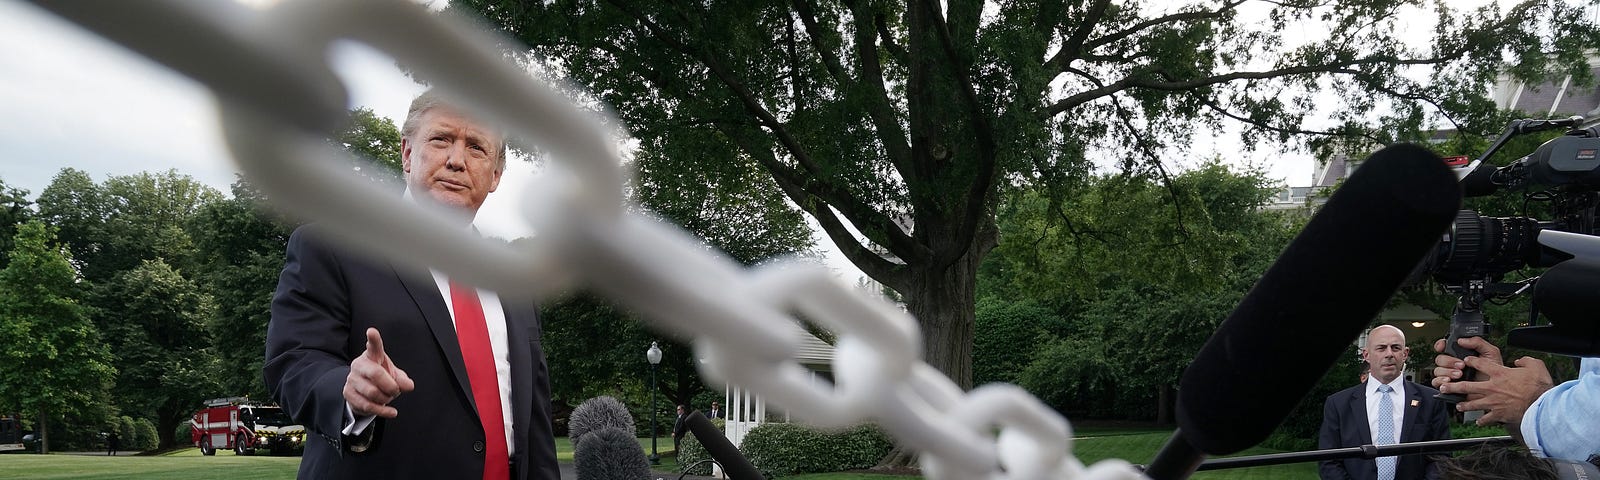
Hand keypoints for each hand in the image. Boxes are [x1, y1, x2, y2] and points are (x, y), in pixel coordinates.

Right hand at [344, 328, 415, 417]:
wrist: (364, 393)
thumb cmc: (381, 379)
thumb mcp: (395, 377)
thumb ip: (403, 380)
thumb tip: (408, 386)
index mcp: (372, 355)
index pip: (373, 346)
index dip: (373, 339)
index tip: (372, 331)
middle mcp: (359, 365)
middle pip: (375, 374)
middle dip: (390, 386)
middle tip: (396, 391)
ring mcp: (351, 379)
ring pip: (372, 392)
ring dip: (386, 399)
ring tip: (389, 398)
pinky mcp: (348, 393)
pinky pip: (367, 405)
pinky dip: (382, 411)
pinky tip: (391, 412)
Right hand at [1432, 336, 1503, 385]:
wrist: (1497, 391)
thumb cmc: (1494, 373)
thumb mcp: (1491, 353)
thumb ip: (1478, 342)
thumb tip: (1461, 340)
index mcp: (1460, 354)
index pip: (1445, 346)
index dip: (1441, 345)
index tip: (1443, 346)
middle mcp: (1452, 364)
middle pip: (1440, 358)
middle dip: (1449, 361)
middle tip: (1461, 365)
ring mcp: (1449, 375)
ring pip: (1437, 370)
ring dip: (1446, 372)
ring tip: (1459, 375)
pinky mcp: (1448, 386)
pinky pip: (1436, 382)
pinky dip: (1440, 381)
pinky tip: (1449, 382)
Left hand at [1439, 355, 1553, 425]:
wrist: (1541, 406)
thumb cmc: (1539, 387)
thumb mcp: (1536, 366)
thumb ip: (1525, 361)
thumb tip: (1519, 361)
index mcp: (1500, 373)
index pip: (1480, 364)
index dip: (1472, 361)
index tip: (1466, 360)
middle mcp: (1492, 387)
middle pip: (1467, 386)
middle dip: (1453, 386)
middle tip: (1443, 386)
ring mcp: (1493, 402)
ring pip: (1472, 403)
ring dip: (1464, 405)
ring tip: (1457, 405)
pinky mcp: (1498, 414)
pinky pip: (1487, 419)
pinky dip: (1482, 421)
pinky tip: (1478, 422)